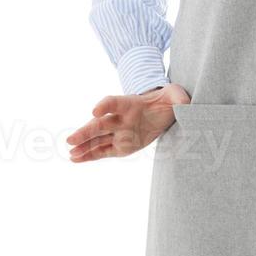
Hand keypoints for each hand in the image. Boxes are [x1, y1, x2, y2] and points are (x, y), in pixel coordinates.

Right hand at [65, 83, 189, 162]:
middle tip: (70, 139)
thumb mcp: (178, 96)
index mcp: (131, 103)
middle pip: (100, 124)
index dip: (105, 105)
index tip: (96, 111)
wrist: (165, 109)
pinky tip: (76, 159)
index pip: (114, 102)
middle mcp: (121, 118)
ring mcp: (119, 132)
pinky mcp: (122, 145)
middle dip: (86, 131)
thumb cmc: (169, 100)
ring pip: (98, 139)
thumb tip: (185, 105)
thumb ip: (180, 99)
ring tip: (70, 155)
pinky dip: (90, 155)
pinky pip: (103, 151)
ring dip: (84, 147)